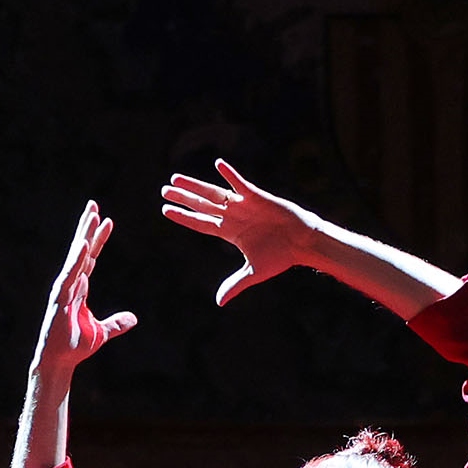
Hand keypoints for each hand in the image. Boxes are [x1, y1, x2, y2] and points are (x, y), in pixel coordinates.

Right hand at [29, 202, 137, 387]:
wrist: (60, 362)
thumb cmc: (75, 347)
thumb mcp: (102, 332)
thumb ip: (116, 323)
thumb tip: (133, 319)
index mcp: (79, 287)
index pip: (91, 257)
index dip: (99, 239)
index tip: (108, 221)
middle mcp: (70, 283)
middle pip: (81, 250)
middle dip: (87, 227)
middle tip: (94, 204)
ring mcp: (64, 289)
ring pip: (76, 256)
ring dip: (84, 234)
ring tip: (91, 214)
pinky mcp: (60, 298)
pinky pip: (70, 275)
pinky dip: (77, 259)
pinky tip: (83, 243)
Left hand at [160, 159, 321, 304]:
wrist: (303, 242)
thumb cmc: (281, 256)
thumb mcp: (254, 272)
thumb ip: (235, 284)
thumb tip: (219, 302)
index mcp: (230, 232)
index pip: (201, 223)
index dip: (184, 217)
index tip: (165, 210)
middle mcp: (233, 216)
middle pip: (202, 205)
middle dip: (184, 198)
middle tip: (164, 190)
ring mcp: (243, 205)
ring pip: (214, 194)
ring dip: (196, 186)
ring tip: (176, 178)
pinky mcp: (257, 197)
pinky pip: (241, 185)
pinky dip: (230, 175)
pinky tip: (218, 165)